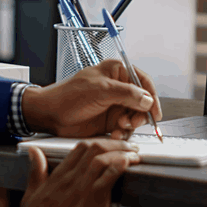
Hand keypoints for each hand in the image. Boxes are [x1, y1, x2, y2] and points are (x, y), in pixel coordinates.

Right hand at [17, 139, 139, 206]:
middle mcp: (71, 178)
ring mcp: (82, 188)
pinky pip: (109, 176)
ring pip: (103, 158)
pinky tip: (128, 163)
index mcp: (58, 176)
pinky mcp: (93, 200)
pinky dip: (120, 166)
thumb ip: (36, 172)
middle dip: (113, 143)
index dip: (97, 142)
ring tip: (133, 153)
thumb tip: (34, 152)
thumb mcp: (30, 195)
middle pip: (94, 148)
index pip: (79, 149)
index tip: (108, 145)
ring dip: (121, 152)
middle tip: (127, 146)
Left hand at [22, 60, 162, 138]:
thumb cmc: (69, 96)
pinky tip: (115, 134)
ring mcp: (115, 104)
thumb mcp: (100, 90)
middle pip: (142, 101)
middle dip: (140, 114)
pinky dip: (123, 133)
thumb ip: (126, 94)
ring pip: (135, 116)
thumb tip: (147, 99)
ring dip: (130, 125)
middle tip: (132, 122)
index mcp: (117, 72)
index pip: (143, 82)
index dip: (152, 97)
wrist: (51, 115)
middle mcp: (118, 88)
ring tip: (120, 128)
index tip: (155, 112)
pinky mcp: (110, 121)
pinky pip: (126, 128)